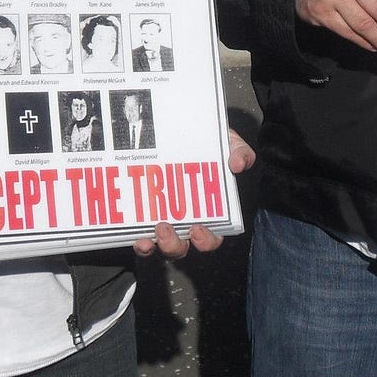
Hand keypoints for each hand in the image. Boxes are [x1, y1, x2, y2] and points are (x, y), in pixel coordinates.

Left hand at [134, 129, 255, 257]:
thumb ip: (239, 152)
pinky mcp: (141, 214)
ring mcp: (162, 220)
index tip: (197, 230)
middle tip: (165, 229)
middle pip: (181, 247)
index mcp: (208, 213)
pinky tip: (137, 236)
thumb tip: (238, 164)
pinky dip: (139, 241)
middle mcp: (184, 222)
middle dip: (174, 245)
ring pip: (158, 245)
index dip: (205, 240)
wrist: (182, 129)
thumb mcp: (229, 143)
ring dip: (154, 245)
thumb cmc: (210, 143)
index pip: (210, 238)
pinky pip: (140, 235)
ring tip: (150, 234)